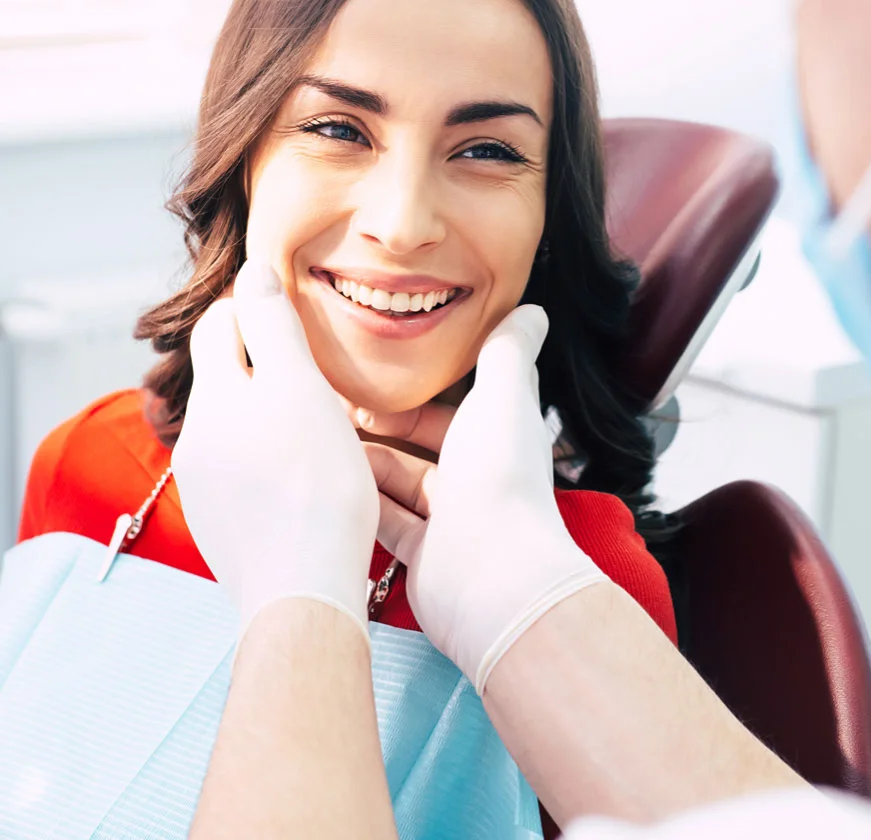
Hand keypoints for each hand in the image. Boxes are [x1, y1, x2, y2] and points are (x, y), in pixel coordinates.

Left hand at [172, 261, 378, 642]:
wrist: (304, 588)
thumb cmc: (314, 484)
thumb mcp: (300, 387)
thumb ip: (274, 326)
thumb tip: (252, 274)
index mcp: (213, 401)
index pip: (216, 328)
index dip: (251, 312)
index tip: (290, 320)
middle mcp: (197, 442)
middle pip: (224, 379)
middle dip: (260, 365)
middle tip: (312, 373)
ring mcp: (205, 488)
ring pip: (234, 428)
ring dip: (266, 416)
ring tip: (314, 431)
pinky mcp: (222, 526)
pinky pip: (240, 473)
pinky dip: (267, 461)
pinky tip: (301, 480)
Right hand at [359, 305, 608, 692]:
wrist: (493, 575)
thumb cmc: (498, 475)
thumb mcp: (502, 395)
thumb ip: (508, 350)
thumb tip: (533, 310)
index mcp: (497, 437)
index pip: (454, 407)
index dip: (415, 394)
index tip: (370, 380)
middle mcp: (476, 477)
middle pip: (419, 445)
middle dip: (380, 428)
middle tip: (334, 412)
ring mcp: (451, 520)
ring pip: (398, 482)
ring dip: (365, 464)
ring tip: (322, 445)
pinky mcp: (425, 555)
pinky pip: (387, 522)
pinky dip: (363, 504)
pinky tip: (330, 486)